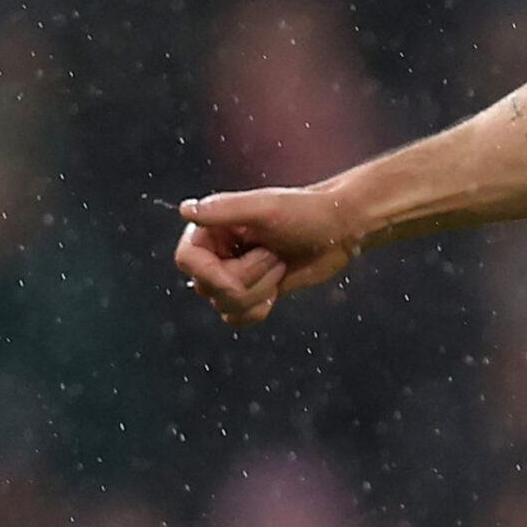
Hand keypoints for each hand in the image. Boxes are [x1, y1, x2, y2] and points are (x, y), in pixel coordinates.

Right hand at [173, 187, 360, 327]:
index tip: (241, 272)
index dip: (211, 274)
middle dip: (249, 278)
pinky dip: (259, 309)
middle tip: (275, 253)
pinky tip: (278, 288)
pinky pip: (237, 318)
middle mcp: (217, 251)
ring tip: (280, 263)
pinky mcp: (250, 292)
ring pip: (224, 306)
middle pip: (208, 288)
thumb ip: (225, 210)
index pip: (187, 260)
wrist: (341, 229)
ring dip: (260, 290)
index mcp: (214, 226)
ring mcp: (233, 273)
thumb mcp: (267, 207)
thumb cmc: (308, 212)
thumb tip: (185, 210)